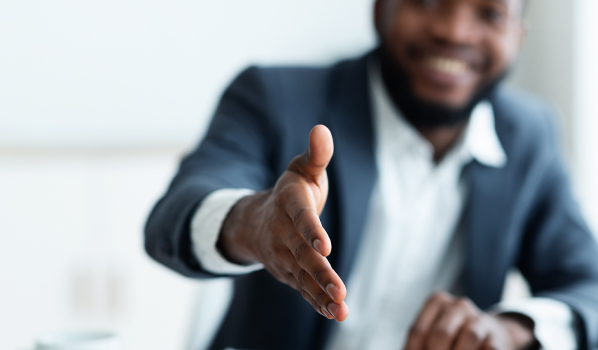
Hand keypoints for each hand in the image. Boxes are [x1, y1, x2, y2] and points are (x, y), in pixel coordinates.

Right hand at [217, 125, 347, 320]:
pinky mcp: (289, 273)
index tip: (325, 246)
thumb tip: (322, 129)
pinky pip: (304, 289)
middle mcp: (283, 233)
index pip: (301, 217)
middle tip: (339, 289)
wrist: (256, 220)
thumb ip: (317, 154)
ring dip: (322, 293)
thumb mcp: (302, 169)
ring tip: (341, 308)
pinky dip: (318, 302)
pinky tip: (335, 313)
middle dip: (321, 273)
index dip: (312, 231)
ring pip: (303, 277)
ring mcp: (284, 256)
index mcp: (290, 203)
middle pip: (302, 255)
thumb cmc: (291, 191)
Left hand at [404, 292, 537, 349]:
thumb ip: (421, 343)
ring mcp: (480, 320)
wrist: (492, 334)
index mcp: (438, 301)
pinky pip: (489, 348)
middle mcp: (459, 306)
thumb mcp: (434, 333)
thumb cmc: (453, 336)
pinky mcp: (497, 337)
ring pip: (469, 337)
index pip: (417, 331)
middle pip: (441, 333)